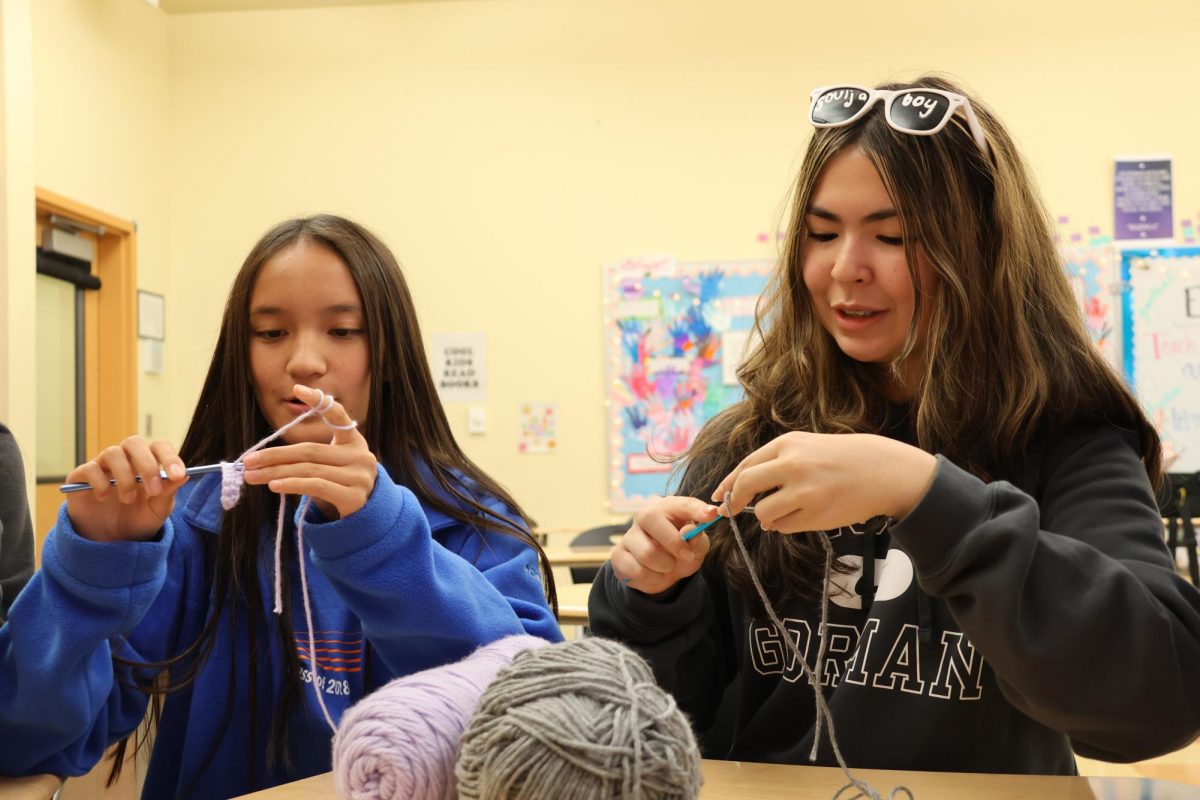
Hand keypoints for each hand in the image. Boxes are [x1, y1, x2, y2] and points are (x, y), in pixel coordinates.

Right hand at [65, 437, 187, 541]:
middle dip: (147, 466)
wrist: (110, 540)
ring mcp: (102, 466)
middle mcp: (125, 459)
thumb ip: (168, 493)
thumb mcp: (158, 510)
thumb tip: (184, 475)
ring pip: (112, 453)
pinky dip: (99, 482)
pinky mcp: (81, 477)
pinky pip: (89, 468)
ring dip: (124, 477)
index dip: (169, 457)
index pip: (159, 446)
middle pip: (134, 443)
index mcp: (147, 462)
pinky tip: (103, 497)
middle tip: (154, 490)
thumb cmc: (137, 519)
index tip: (178, 475)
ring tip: (128, 500)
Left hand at [242, 384, 376, 518]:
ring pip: (309, 469)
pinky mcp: (353, 497)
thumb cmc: (341, 485)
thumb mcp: (331, 465)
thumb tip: (263, 458)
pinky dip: (292, 484)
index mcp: (354, 441)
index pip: (337, 415)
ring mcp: (359, 476)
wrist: (368, 516)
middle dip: (274, 455)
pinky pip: (316, 486)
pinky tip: (274, 485)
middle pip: (309, 451)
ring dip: (276, 472)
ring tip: (252, 476)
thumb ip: (309, 456)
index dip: (318, 401)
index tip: (297, 389)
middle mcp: (360, 455)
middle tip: (248, 461)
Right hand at [609, 496, 717, 595]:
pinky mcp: (618, 555)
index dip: (696, 508)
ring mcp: (629, 535)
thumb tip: (691, 530)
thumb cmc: (680, 552)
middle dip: (674, 543)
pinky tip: (654, 575)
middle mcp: (644, 516)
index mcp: (668, 508)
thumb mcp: (696, 547)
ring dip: (665, 566)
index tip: (711, 514)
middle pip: (651, 519)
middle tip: (685, 556)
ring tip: (668, 566)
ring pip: (647, 552)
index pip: (681, 503)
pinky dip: (652, 579)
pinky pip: (637, 570)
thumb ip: (697, 539)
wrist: (660, 574)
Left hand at [711, 431, 936, 533]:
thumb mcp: (807, 447)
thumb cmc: (843, 458)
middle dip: (735, 501)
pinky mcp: (815, 514)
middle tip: (732, 510)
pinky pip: (783, 527)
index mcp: (788, 443)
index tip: (718, 495)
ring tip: (786, 510)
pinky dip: (784, 525)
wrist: (883, 471)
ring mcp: (803, 491)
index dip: (728, 483)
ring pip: (763, 513)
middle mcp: (792, 464)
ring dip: (766, 517)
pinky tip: (802, 515)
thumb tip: (741, 491)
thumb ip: (776, 464)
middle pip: (745, 486)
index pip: (746, 465)